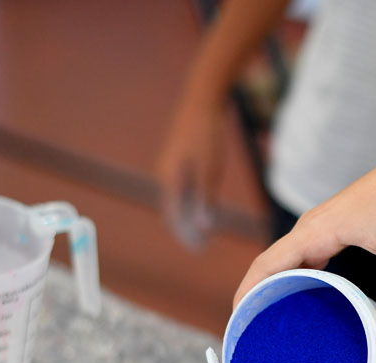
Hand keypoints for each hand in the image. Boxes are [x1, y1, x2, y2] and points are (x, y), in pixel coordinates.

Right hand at [155, 94, 225, 249]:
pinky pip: (181, 188)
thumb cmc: (207, 133)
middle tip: (202, 246)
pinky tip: (203, 207)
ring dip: (188, 217)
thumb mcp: (211, 170)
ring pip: (177, 200)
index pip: (173, 218)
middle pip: (173, 211)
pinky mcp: (177, 160)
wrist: (202, 99)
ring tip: (204, 232)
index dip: (186, 236)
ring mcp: (169, 167)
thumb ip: (205, 200)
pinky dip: (190, 202)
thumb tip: (203, 229)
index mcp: (170, 180)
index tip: (200, 250)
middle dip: (186, 231)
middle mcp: (165, 175)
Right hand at [233, 147, 375, 343]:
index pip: (266, 265)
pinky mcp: (334, 231)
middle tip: (251, 339)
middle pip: (269, 266)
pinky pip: (304, 260)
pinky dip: (297, 282)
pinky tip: (305, 305)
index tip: (236, 326)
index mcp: (316, 230)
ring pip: (286, 264)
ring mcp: (321, 228)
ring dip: (274, 290)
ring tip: (271, 328)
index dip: (247, 294)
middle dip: (255, 298)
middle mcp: (311, 228)